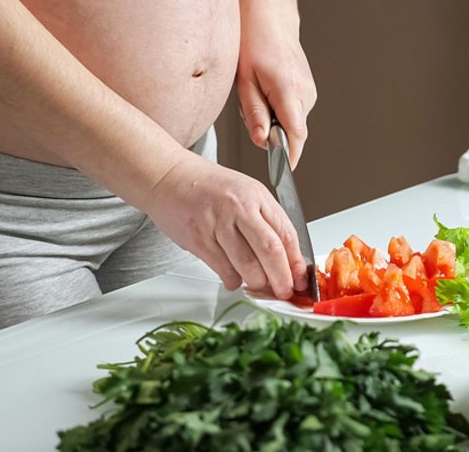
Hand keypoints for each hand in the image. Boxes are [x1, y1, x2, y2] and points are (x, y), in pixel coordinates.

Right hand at [144, 151, 307, 298]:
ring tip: (260, 286)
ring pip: (246, 265)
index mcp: (256, 196)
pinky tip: (235, 279)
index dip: (297, 261)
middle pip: (270, 251)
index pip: (286, 233)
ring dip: (257, 283)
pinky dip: (233, 280)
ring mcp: (217, 224)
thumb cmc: (207, 185)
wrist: (167, 176)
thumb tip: (286, 257)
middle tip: (285, 291)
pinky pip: (222, 269)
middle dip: (282, 278)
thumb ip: (265, 220)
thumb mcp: (246, 192)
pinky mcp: (197, 239)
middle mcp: (238, 208)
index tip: (301, 277)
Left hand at [237, 3, 316, 168]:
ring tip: (257, 92)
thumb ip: (255, 114)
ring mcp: (309, 90)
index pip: (296, 135)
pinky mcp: (308, 88)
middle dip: (272, 133)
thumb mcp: (244, 81)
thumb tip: (262, 141)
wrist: (270, 17)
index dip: (290, 157)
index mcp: (289, 91)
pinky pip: (294, 110)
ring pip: (292, 121)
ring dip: (274, 119)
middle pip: (293, 131)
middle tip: (251, 109)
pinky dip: (279, 109)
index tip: (283, 172)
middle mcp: (305, 92)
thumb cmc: (254, 42)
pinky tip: (266, 89)